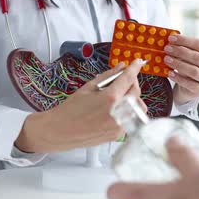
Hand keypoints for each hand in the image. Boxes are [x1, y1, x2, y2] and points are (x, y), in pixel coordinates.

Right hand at [15, 59, 147, 152]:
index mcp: (110, 98)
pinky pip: (130, 119)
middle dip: (132, 83)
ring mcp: (120, 126)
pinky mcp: (118, 135)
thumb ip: (108, 76)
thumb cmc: (70, 110)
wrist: (60, 131)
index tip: (137, 63)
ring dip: (131, 98)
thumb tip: (121, 67)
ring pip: (137, 107)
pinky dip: (126, 111)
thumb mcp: (88, 88)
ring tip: (117, 97)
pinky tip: (113, 110)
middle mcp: (118, 113)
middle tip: (123, 79)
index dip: (134, 68)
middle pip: (136, 92)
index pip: (129, 79)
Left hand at [164, 35, 198, 104]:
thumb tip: (170, 40)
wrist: (189, 87)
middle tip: (167, 49)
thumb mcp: (187, 56)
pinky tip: (169, 73)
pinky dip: (178, 78)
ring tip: (167, 60)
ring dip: (178, 64)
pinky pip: (190, 84)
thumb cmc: (189, 67)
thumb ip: (182, 47)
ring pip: (194, 71)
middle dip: (180, 52)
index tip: (171, 38)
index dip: (184, 40)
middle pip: (197, 57)